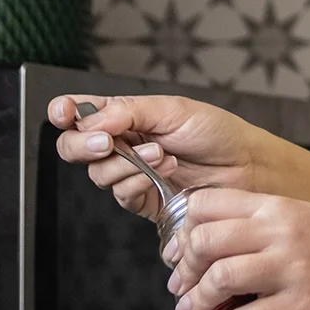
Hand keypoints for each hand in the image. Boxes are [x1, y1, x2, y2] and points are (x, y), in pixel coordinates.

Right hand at [47, 93, 268, 221]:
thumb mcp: (172, 110)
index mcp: (123, 115)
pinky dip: (138, 182)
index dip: (63, 112)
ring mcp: (130, 174)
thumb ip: (128, 112)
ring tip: (161, 153)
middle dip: (84, 145)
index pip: (78, 114)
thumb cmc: (216, 132)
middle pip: (74, 148)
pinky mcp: (143, 199)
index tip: (65, 113)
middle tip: (107, 141)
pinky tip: (165, 170)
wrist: (246, 166)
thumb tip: (92, 120)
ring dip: (126, 163)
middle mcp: (121, 144)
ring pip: (97, 174)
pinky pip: (121, 194)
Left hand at [164, 189, 309, 309]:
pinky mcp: (301, 307)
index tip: (179, 251)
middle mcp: (278, 233)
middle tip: (182, 286)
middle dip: (184, 269)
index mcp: (275, 207)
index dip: (182, 230)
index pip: (206, 204)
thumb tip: (213, 254)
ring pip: (218, 280)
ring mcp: (289, 270)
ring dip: (193, 302)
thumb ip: (259, 228)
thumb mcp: (300, 216)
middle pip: (203, 242)